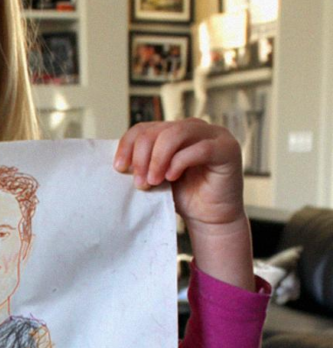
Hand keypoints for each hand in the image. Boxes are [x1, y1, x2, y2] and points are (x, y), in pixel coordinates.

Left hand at [114, 118, 243, 231]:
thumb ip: (143, 164)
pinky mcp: (227, 149)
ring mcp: (213, 135)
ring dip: (158, 159)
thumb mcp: (156, 176)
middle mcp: (193, 127)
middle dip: (142, 157)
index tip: (119, 168)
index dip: (128, 145)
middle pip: (157, 130)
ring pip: (175, 134)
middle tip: (140, 182)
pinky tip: (172, 177)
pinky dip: (180, 162)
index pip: (144, 127)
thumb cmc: (184, 197)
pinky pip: (199, 149)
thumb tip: (120, 162)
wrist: (210, 219)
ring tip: (153, 181)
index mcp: (174, 131)